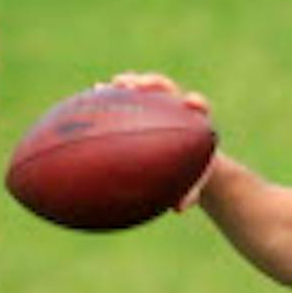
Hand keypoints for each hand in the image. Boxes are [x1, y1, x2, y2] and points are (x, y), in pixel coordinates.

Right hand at [110, 71, 218, 206]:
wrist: (188, 162)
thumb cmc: (193, 173)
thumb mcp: (193, 185)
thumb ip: (189, 194)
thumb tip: (178, 208)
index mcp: (195, 123)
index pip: (198, 105)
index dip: (194, 102)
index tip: (189, 103)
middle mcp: (176, 108)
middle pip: (165, 88)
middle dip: (150, 84)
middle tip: (134, 86)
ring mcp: (158, 104)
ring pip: (142, 88)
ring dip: (126, 85)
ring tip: (106, 87)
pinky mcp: (142, 105)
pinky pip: (125, 97)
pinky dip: (112, 96)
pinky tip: (93, 97)